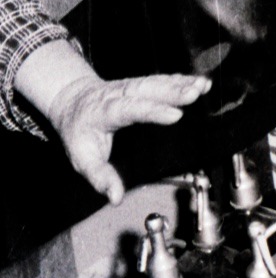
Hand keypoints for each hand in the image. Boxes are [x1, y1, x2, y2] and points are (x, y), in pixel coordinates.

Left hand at [15, 41, 209, 204]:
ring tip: (202, 86)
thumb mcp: (82, 157)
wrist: (72, 100)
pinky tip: (200, 82)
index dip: (152, 111)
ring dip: (180, 83)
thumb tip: (115, 197)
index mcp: (105, 111)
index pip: (130, 110)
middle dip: (172, 91)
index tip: (175, 115)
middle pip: (147, 89)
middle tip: (194, 92)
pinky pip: (162, 80)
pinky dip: (182, 80)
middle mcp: (120, 94)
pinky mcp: (141, 84)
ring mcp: (131, 86)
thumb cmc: (79, 130)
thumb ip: (100, 177)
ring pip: (156, 82)